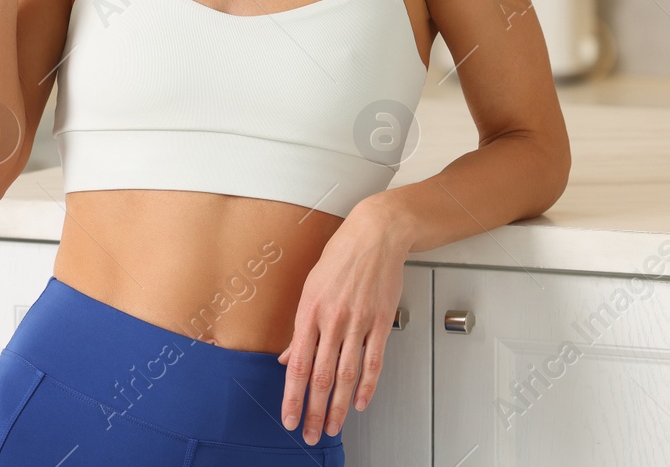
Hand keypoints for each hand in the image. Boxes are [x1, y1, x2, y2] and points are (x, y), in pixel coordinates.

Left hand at [276, 200, 408, 443]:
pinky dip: (367, 385)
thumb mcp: (310, 287)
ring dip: (339, 407)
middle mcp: (332, 319)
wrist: (376, 235)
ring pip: (346, 374)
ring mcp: (358, 322)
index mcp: (309, 311)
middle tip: (310, 434)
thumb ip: (301, 328)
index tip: (289, 418)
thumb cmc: (341, 256)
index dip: (292, 396)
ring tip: (333, 427)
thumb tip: (289, 358)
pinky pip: (374, 360)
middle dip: (314, 410)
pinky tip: (360, 403)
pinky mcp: (381, 321)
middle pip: (322, 376)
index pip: (298, 365)